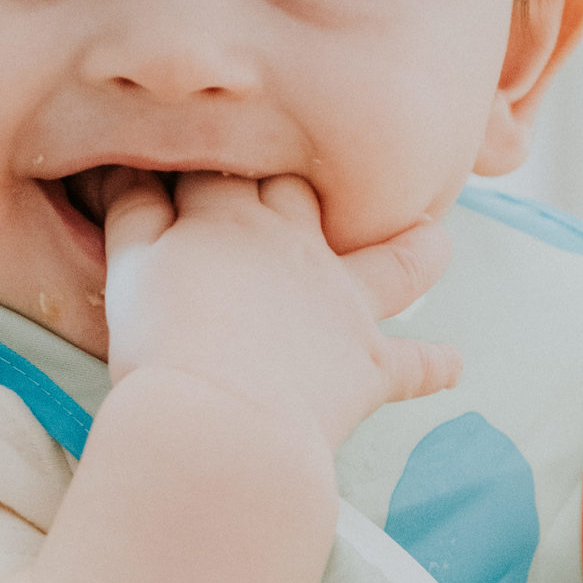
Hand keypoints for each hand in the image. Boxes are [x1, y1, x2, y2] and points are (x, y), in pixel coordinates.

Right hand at [100, 168, 461, 453]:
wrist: (218, 417)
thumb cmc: (160, 341)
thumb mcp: (129, 265)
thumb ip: (132, 213)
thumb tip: (127, 171)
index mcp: (231, 216)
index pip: (224, 171)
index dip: (212, 166)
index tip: (205, 165)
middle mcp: (297, 245)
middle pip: (308, 196)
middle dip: (303, 185)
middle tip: (305, 184)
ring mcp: (341, 304)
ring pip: (394, 262)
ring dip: (416, 249)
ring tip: (433, 238)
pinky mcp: (366, 364)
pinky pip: (412, 364)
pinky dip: (434, 365)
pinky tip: (454, 366)